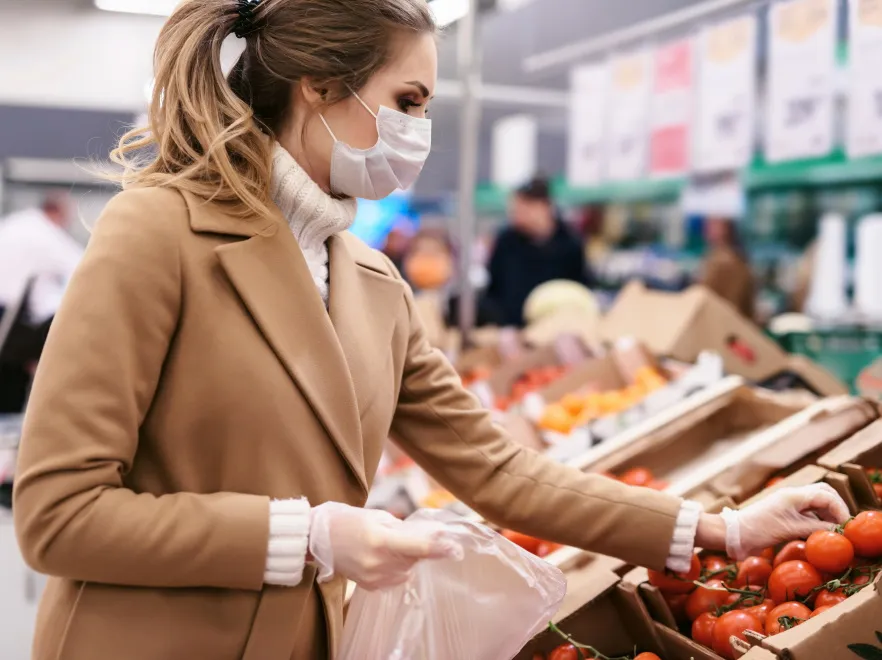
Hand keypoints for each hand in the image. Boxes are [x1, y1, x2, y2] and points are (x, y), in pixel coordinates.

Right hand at [308, 502, 461, 589]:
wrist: (317, 539)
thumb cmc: (348, 521)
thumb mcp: (378, 517)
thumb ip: (405, 529)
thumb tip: (434, 536)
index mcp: (381, 540)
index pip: (419, 547)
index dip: (440, 549)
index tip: (456, 548)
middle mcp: (378, 563)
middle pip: (415, 559)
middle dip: (420, 548)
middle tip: (408, 535)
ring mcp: (373, 578)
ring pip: (407, 570)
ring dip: (407, 558)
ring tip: (388, 545)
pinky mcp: (370, 586)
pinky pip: (395, 578)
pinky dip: (396, 567)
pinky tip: (382, 557)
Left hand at [721, 484, 850, 559]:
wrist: (735, 534)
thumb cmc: (759, 529)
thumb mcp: (791, 529)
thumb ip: (816, 527)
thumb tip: (838, 531)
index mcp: (794, 495)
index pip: (826, 495)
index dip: (840, 509)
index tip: (846, 527)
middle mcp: (792, 496)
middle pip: (823, 494)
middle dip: (836, 508)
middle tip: (843, 526)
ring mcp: (788, 504)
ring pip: (816, 503)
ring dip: (827, 515)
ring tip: (834, 532)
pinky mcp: (784, 514)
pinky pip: (807, 512)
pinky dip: (817, 520)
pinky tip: (819, 533)